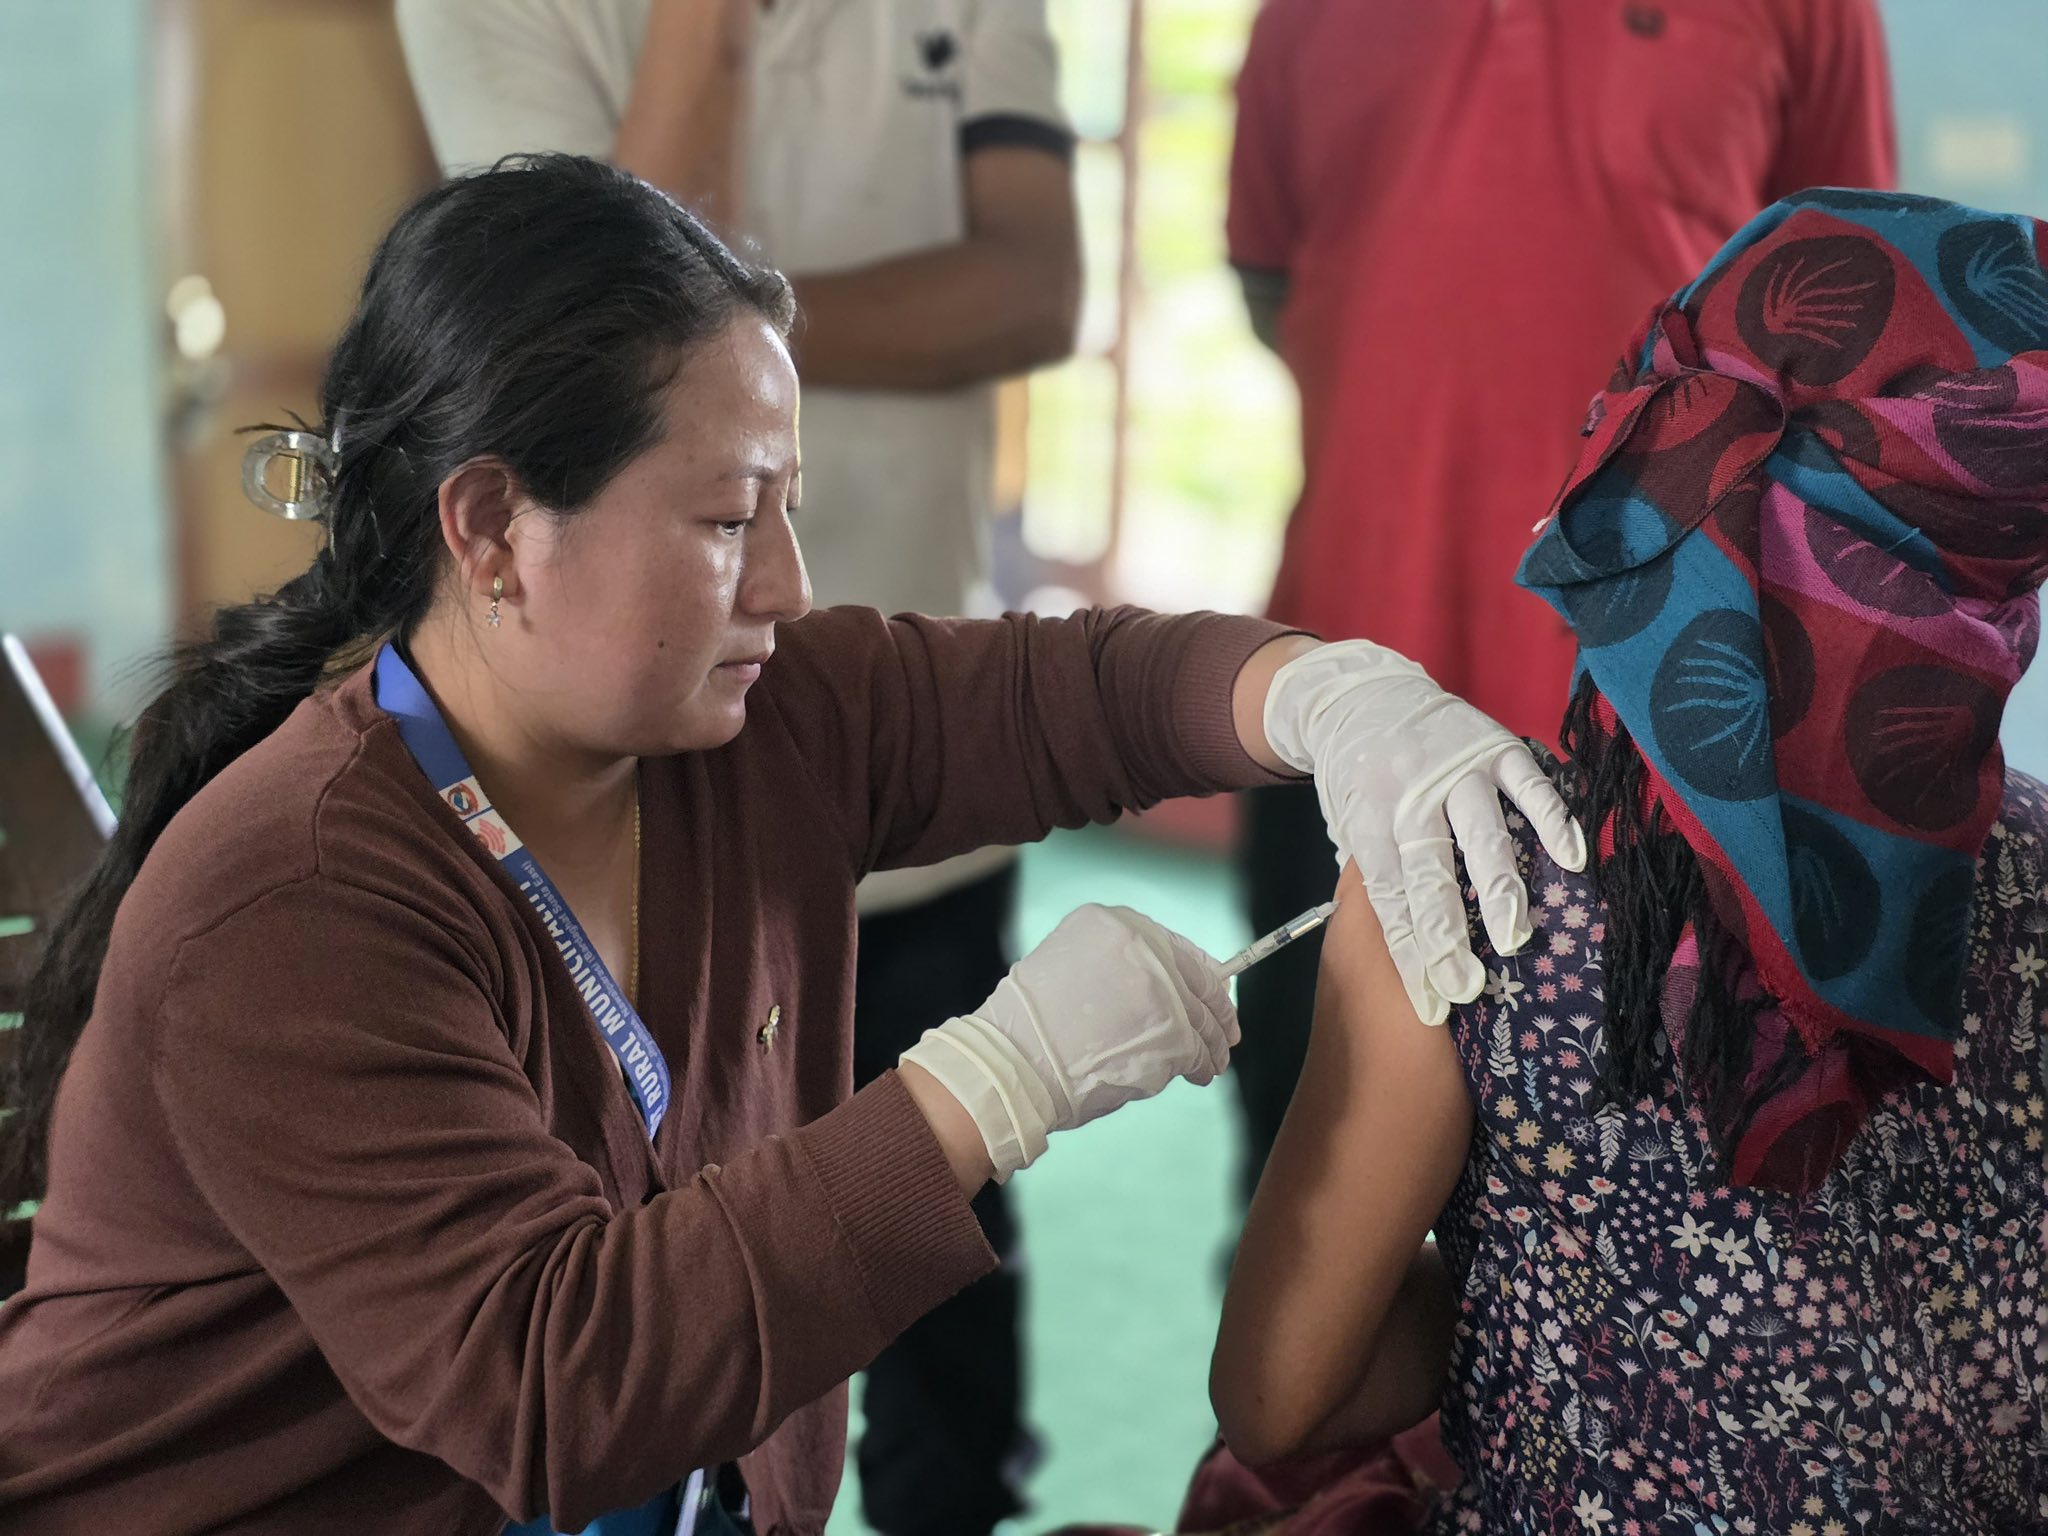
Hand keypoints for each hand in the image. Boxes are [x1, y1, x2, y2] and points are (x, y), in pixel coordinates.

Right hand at [898, 905, 1237, 1181]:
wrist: (1013, 1063)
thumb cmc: (1031, 1026)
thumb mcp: (1070, 966)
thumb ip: (1120, 969)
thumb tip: (1170, 989)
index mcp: (1114, 924)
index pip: (1177, 947)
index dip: (1200, 974)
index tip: (1215, 991)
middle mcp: (1142, 947)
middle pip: (1199, 983)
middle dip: (1217, 1011)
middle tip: (1228, 1032)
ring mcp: (1161, 990)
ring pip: (1202, 1020)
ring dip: (1211, 1044)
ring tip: (1213, 1062)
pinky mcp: (1173, 1033)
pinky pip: (1197, 1051)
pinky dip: (1201, 1065)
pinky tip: (1198, 1074)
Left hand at [1263, 641, 1586, 1024]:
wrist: (1364, 696)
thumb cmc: (1365, 783)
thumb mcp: (1356, 829)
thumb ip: (1386, 879)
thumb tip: (1421, 958)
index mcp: (1369, 823)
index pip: (1391, 899)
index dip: (1411, 953)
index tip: (1433, 1004)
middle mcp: (1409, 796)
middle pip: (1429, 871)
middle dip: (1447, 931)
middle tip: (1466, 985)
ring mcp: (1453, 769)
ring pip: (1479, 831)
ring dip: (1498, 885)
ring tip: (1514, 935)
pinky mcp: (1493, 745)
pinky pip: (1527, 783)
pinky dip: (1549, 818)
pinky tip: (1570, 858)